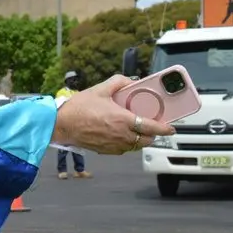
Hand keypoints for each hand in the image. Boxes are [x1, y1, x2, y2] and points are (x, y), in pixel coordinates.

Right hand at [51, 75, 176, 153]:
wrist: (61, 124)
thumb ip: (118, 82)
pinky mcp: (105, 150)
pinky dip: (127, 144)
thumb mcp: (100, 89)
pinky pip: (123, 150)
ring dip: (141, 141)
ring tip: (139, 132)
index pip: (151, 127)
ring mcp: (113, 145)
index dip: (164, 128)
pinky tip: (123, 136)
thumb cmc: (78, 108)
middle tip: (154, 128)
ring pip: (135, 147)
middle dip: (153, 135)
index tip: (171, 127)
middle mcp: (121, 135)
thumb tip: (129, 81)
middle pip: (146, 140)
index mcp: (123, 119)